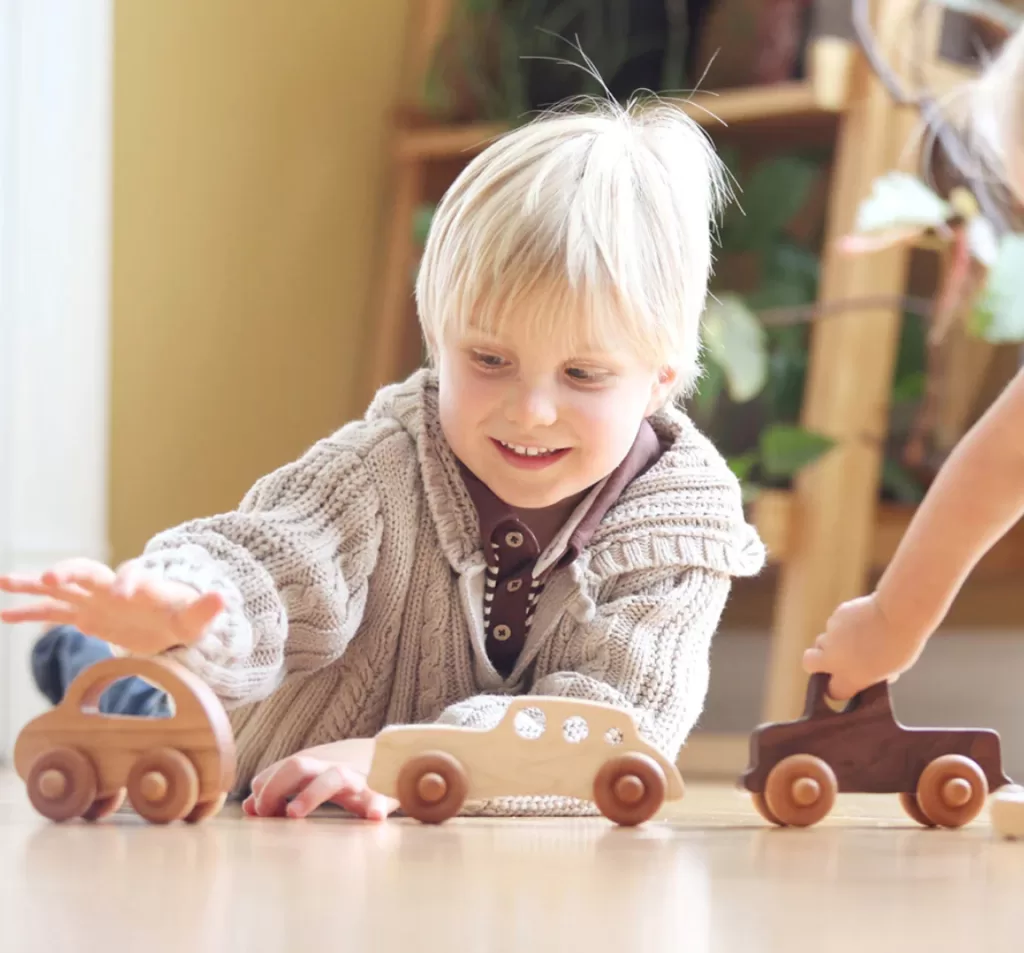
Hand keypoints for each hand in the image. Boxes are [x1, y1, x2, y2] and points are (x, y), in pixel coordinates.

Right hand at [0, 557, 223, 654]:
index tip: (122, 595)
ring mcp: (94, 598)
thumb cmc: (182, 615)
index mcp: (141, 583)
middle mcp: (112, 585)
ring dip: (32, 584)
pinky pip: (52, 612)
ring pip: (60, 587)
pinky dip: (29, 612)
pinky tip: (3, 614)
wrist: (169, 620)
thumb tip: (223, 599)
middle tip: (50, 578)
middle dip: (69, 572)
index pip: (132, 575)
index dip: (127, 582)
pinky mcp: (83, 614)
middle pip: (87, 570)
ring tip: (2, 582)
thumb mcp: (196, 617)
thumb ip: (206, 609)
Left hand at [242, 742, 396, 820]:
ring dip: (311, 794)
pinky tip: (374, 818)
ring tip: (293, 812)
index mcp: (313, 766)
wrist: (395, 756)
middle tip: (268, 814)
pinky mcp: (381, 794)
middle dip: (276, 787)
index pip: (279, 771)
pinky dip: (376, 806)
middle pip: (298, 766)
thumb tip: (249, 806)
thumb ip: (280, 788)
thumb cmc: (343, 774)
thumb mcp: (311, 776)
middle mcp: (330, 769)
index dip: (264, 790)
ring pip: (333, 777)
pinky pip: (379, 798)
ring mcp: (356, 779)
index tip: (257, 813)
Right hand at [802, 593, 927, 700]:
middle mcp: (834, 658)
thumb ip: (874, 675)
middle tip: (830, 659)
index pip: (832, 691)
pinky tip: (863, 621)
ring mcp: (832, 636)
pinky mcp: (835, 617)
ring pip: (824, 639)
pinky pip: (836, 623)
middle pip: (809, 663)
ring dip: (834, 641)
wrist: (897, 614)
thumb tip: (871, 673)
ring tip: (856, 636)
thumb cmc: (901, 645)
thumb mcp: (892, 670)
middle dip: (815, 662)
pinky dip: (845, 624)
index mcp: (849, 677)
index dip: (837, 689)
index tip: (844, 685)